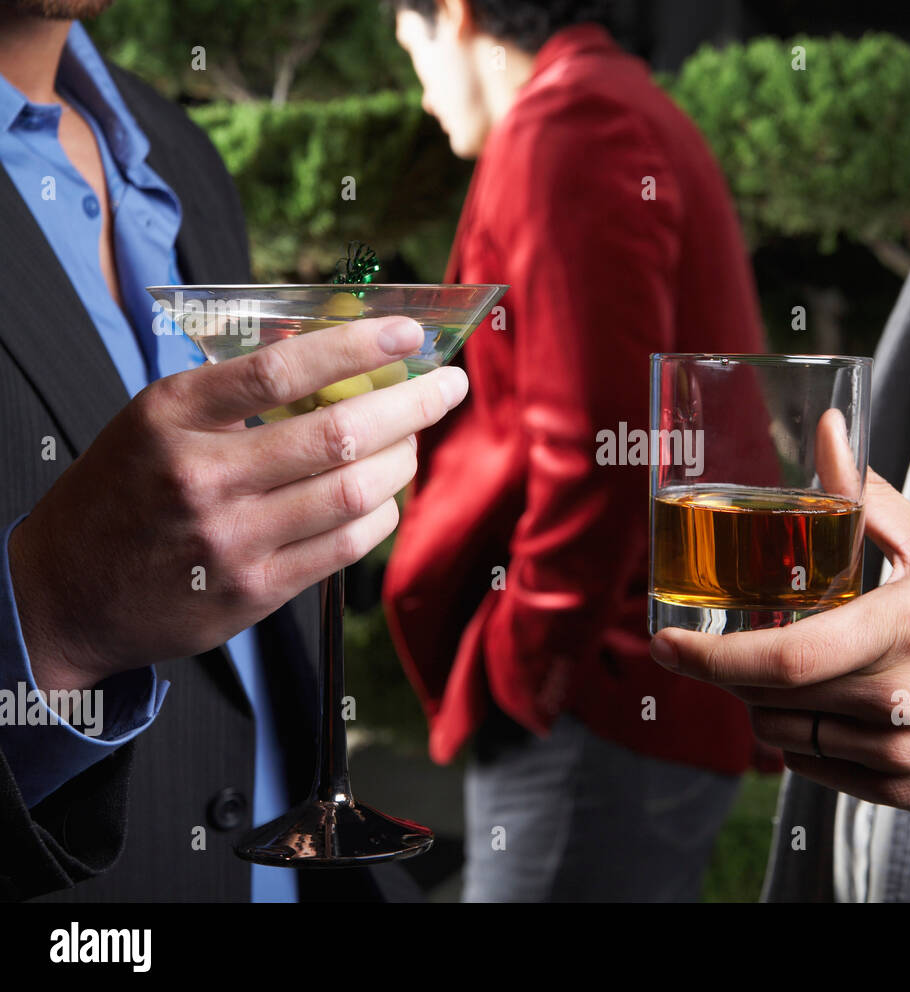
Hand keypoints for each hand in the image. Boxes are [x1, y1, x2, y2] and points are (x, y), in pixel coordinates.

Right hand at [10, 316, 467, 692]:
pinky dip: (382, 514)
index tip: (408, 334)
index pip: (280, 369)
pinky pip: (346, 546)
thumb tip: (338, 355)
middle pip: (337, 434)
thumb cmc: (126, 492)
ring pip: (354, 492)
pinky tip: (386, 495)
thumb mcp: (155, 423)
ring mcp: (231, 539)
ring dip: (403, 461)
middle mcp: (202, 476)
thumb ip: (235, 392)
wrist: (65, 593)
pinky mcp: (254, 592)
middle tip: (450, 387)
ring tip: (414, 441)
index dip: (356, 346)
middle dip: (411, 405)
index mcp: (171, 415)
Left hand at [650, 469, 909, 812]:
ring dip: (767, 704)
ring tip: (797, 670)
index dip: (709, 657)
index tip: (664, 642)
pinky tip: (830, 707)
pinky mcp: (903, 791)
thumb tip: (825, 430)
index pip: (781, 658)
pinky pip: (814, 768)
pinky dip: (801, 738)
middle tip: (730, 644)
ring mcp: (900, 755)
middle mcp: (897, 701)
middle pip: (769, 698)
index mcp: (901, 629)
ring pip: (783, 736)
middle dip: (733, 671)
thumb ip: (865, 496)